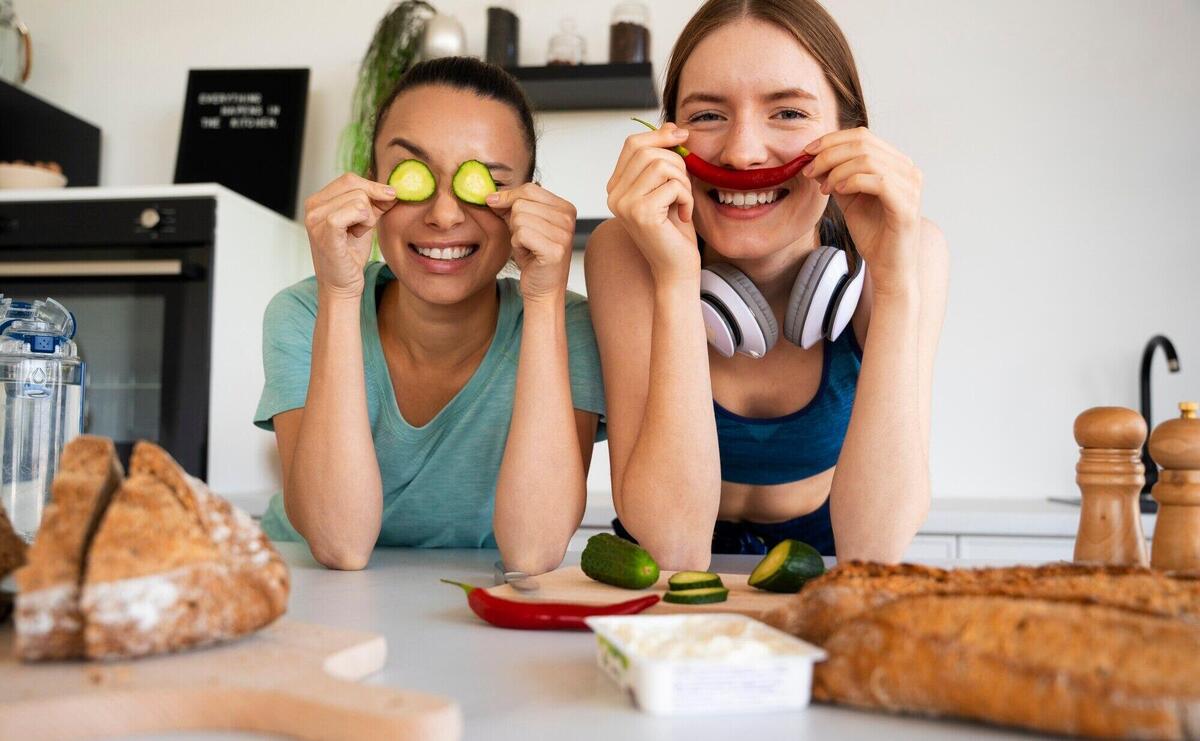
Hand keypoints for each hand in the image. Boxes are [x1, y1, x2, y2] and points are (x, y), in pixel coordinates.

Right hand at [302, 173, 395, 298]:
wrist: (343, 284)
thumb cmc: (350, 254)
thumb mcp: (363, 221)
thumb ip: (373, 202)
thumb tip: (390, 189)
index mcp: (318, 200)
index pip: (350, 178)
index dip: (373, 186)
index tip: (389, 198)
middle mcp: (312, 206)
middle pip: (355, 185)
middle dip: (371, 203)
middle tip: (365, 225)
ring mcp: (316, 218)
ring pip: (358, 199)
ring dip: (367, 218)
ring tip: (357, 233)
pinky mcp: (325, 230)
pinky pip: (355, 211)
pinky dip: (364, 222)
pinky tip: (357, 235)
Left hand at [487, 183, 575, 302]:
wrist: (543, 289)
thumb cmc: (534, 258)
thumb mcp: (523, 224)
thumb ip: (511, 206)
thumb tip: (491, 195)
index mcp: (565, 208)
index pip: (530, 188)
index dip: (508, 197)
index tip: (496, 205)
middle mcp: (568, 218)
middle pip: (522, 203)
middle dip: (514, 221)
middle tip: (524, 239)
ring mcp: (564, 234)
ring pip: (519, 218)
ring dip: (516, 235)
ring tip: (528, 247)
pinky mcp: (555, 250)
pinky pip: (521, 234)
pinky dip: (517, 245)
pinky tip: (528, 254)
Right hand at [606, 123, 699, 284]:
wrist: (676, 268)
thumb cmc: (675, 230)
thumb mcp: (668, 186)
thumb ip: (664, 158)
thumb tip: (673, 126)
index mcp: (616, 186)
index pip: (633, 144)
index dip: (659, 135)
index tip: (683, 136)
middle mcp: (614, 195)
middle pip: (647, 151)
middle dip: (676, 162)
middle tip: (684, 187)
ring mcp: (624, 204)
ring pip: (661, 165)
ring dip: (683, 181)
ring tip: (683, 202)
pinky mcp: (641, 213)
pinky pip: (673, 185)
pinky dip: (687, 197)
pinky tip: (683, 215)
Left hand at [801, 128, 922, 295]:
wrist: (888, 268)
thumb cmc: (872, 234)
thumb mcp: (849, 198)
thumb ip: (837, 176)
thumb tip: (814, 158)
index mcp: (896, 163)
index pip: (862, 136)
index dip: (831, 140)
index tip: (806, 153)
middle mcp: (908, 170)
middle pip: (863, 144)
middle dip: (829, 154)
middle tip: (809, 170)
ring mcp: (911, 186)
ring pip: (868, 160)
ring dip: (837, 170)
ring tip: (823, 188)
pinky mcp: (906, 205)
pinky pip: (878, 181)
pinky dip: (852, 182)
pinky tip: (837, 192)